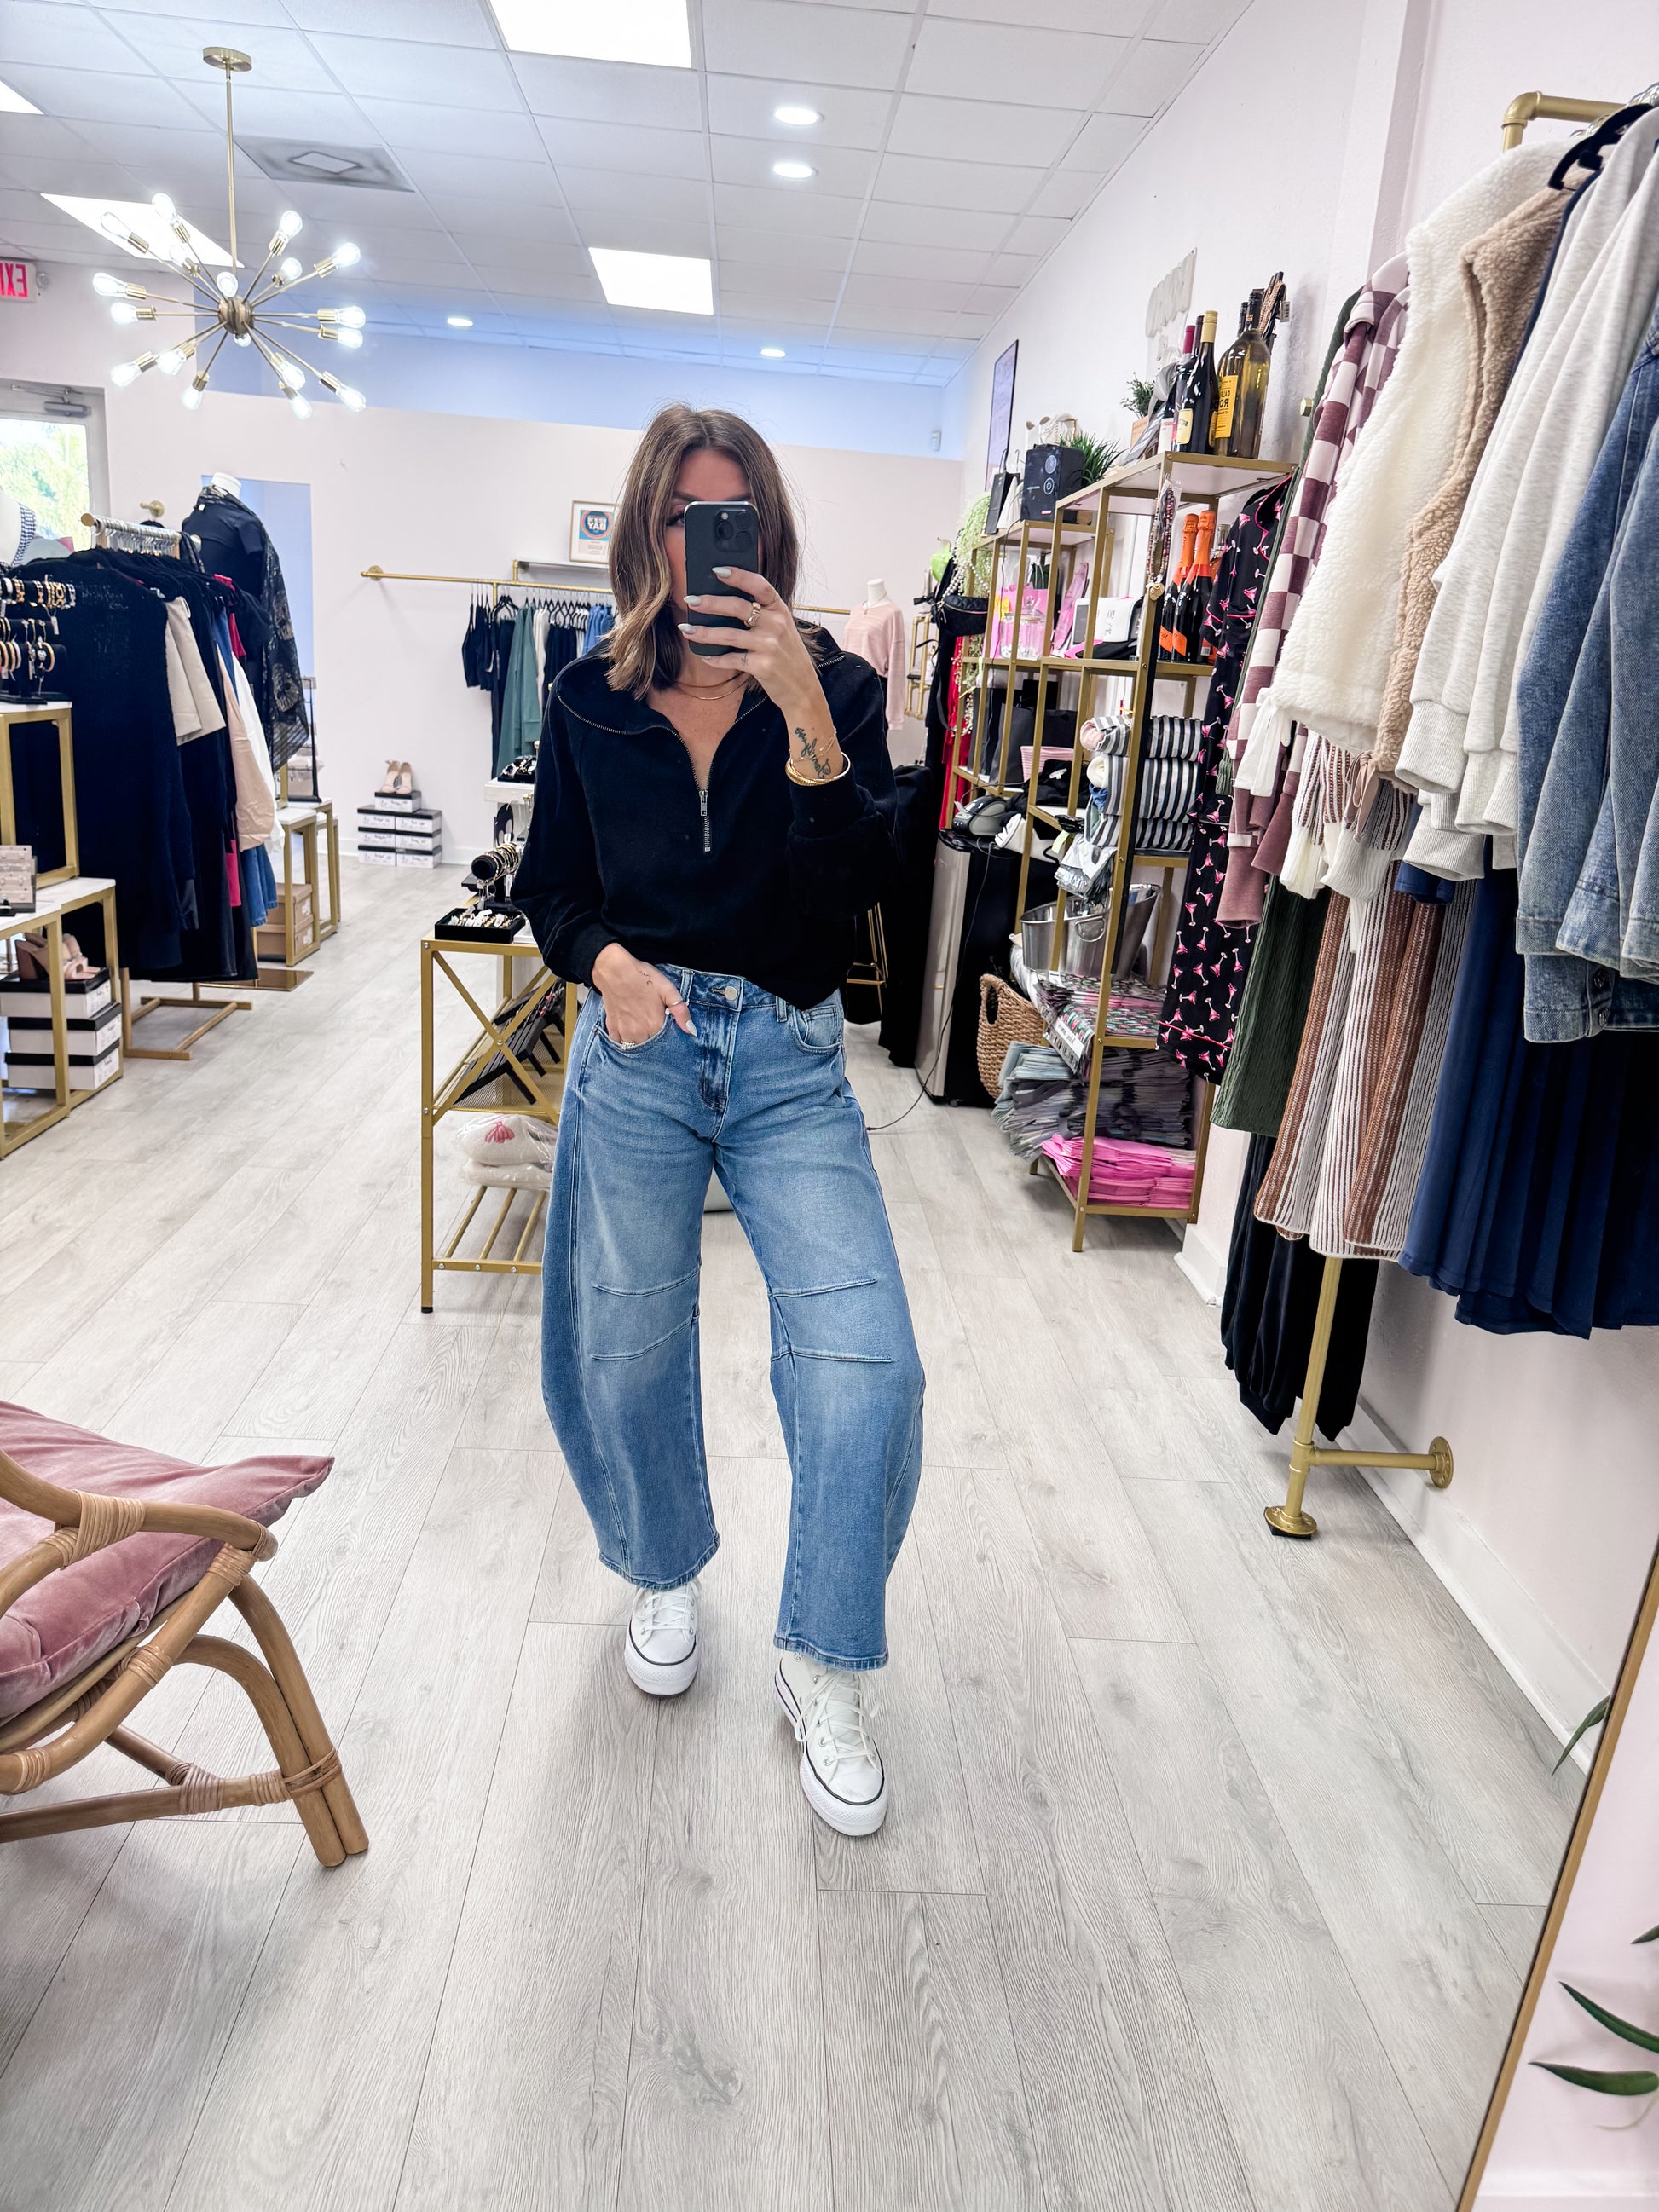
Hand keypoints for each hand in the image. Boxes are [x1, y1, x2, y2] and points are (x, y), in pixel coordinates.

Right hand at [592, 944, 695, 1045]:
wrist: (614, 970)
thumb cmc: (642, 977)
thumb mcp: (668, 989)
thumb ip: (681, 1012)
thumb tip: (691, 1031)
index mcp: (655, 1025)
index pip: (666, 1044)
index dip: (668, 1039)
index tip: (667, 1030)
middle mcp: (639, 1033)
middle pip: (650, 1048)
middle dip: (654, 1041)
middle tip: (654, 1026)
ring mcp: (624, 1032)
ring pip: (634, 1046)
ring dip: (640, 1042)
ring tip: (642, 1028)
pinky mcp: (612, 1028)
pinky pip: (619, 1042)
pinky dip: (624, 1039)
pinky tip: (629, 1029)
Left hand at [680, 569, 845, 784]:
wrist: (803, 688)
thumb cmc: (787, 655)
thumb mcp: (782, 628)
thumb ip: (763, 614)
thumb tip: (726, 600)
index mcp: (780, 610)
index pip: (759, 585)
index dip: (738, 576)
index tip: (716, 570)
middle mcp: (776, 624)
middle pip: (737, 607)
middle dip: (710, 603)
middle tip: (690, 601)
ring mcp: (769, 645)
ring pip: (728, 634)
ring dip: (704, 632)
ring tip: (686, 629)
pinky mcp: (761, 665)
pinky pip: (731, 659)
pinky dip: (715, 658)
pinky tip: (703, 656)